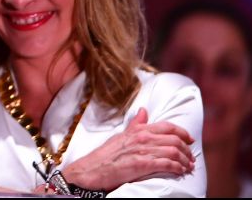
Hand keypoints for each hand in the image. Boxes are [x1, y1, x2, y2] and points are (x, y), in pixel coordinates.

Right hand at [62, 108, 195, 191]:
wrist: (92, 170)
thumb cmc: (106, 154)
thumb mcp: (121, 135)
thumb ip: (135, 124)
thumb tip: (144, 111)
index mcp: (138, 130)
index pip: (167, 127)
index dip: (182, 133)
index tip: (190, 139)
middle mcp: (142, 138)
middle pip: (174, 140)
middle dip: (187, 149)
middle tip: (190, 157)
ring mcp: (142, 151)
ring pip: (174, 152)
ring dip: (185, 160)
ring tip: (188, 166)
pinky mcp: (142, 165)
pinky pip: (167, 164)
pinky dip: (177, 168)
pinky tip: (180, 171)